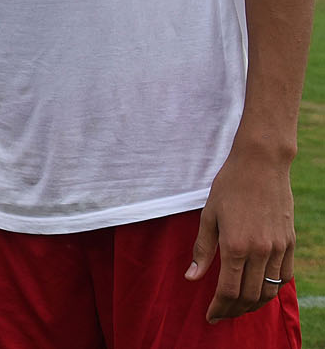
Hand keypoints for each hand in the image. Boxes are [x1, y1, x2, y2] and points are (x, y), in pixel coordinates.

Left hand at [184, 142, 293, 321]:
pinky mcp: (290, 242)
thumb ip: (202, 249)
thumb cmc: (229, 187)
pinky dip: (273, 290)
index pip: (228, 290)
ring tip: (238, 308)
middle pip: (249, 296)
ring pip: (269, 290)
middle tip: (221, 315)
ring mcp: (278, 248)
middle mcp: (260, 251)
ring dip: (253, 305)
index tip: (210, 315)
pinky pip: (285, 277)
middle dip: (233, 311)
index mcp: (235, 245)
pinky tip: (260, 292)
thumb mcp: (208, 216)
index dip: (218, 307)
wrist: (261, 165)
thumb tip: (191, 277)